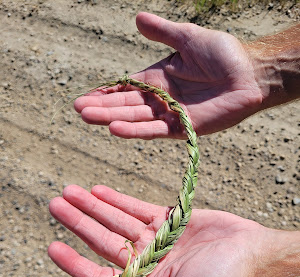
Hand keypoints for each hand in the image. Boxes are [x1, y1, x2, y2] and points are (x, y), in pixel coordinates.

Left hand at [48, 184, 269, 276]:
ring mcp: (154, 239)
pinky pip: (136, 208)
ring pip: (115, 220)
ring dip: (93, 206)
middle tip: (55, 203)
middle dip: (79, 222)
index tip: (52, 246)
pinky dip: (117, 200)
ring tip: (70, 191)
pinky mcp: (167, 219)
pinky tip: (98, 190)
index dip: (74, 263)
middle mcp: (143, 263)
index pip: (99, 275)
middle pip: (102, 241)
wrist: (250, 254)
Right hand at [74, 12, 262, 138]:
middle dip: (103, 108)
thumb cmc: (223, 54)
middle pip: (126, 105)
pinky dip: (136, 130)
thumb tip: (137, 19)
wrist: (250, 74)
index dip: (106, 93)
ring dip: (113, 119)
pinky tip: (116, 129)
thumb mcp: (187, 37)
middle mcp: (161, 99)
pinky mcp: (183, 127)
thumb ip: (163, 31)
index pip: (125, 88)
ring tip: (89, 118)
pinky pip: (156, 129)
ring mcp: (171, 115)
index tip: (84, 98)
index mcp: (158, 79)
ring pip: (136, 118)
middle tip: (80, 110)